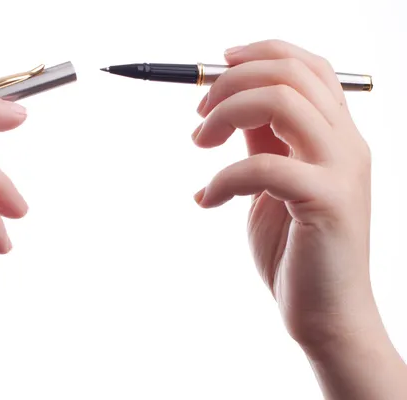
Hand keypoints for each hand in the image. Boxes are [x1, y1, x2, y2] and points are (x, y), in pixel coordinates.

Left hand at [192, 40, 406, 398]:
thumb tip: (230, 105)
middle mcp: (346, 143)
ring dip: (226, 114)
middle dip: (231, 82)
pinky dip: (222, 178)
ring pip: (282, 102)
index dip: (260, 53)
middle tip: (198, 115)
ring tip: (199, 145)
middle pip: (291, 74)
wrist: (325, 313)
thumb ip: (263, 141)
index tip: (218, 64)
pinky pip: (263, 167)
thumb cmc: (294, 248)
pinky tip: (205, 201)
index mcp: (335, 135)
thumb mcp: (272, 182)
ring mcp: (341, 171)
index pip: (308, 66)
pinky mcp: (326, 203)